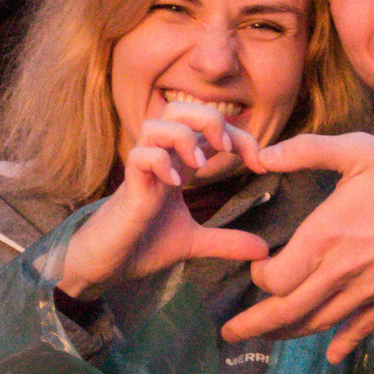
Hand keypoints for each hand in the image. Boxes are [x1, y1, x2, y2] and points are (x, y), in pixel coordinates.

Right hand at [57, 103, 271, 302]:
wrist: (108, 265)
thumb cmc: (143, 244)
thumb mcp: (194, 242)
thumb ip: (228, 241)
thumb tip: (265, 251)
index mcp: (177, 163)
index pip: (209, 129)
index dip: (240, 137)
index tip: (261, 164)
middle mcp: (160, 159)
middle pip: (179, 108)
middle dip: (209, 118)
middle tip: (228, 148)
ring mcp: (142, 170)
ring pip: (156, 124)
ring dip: (184, 137)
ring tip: (201, 166)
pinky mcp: (128, 188)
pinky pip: (139, 156)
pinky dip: (161, 163)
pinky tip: (176, 185)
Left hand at [220, 132, 373, 360]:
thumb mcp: (359, 150)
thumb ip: (307, 151)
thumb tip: (262, 155)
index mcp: (325, 238)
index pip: (276, 277)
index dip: (259, 276)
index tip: (256, 266)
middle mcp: (340, 273)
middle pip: (287, 312)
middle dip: (253, 325)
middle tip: (229, 333)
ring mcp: (366, 292)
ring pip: (317, 325)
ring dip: (287, 335)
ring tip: (266, 338)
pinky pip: (359, 330)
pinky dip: (342, 344)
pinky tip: (331, 355)